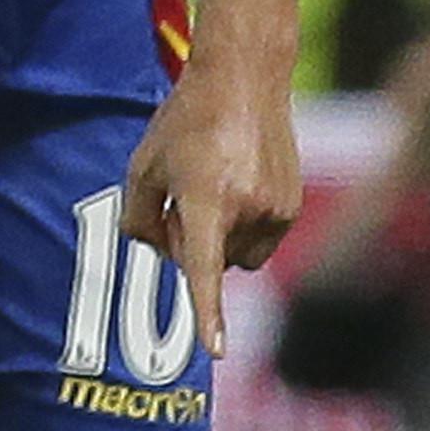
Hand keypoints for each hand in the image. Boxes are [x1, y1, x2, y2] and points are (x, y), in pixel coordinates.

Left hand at [122, 51, 302, 361]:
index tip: (216, 351)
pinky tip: (238, 184)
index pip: (201, 268)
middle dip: (191, 245)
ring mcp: (274, 209)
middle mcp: (245, 208)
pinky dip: (245, 227)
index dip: (207, 313)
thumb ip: (137, 220)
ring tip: (216, 185)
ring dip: (221, 239)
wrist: (244, 79)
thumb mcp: (142, 166)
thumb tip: (157, 254)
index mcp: (203, 198)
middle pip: (208, 264)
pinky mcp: (292, 206)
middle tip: (185, 196)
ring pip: (237, 259)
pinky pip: (259, 243)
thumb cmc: (185, 122)